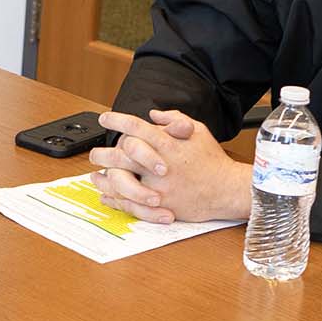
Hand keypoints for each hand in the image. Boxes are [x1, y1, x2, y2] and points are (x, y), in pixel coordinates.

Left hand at [87, 109, 252, 223]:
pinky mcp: (160, 206)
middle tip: (95, 153)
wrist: (227, 190)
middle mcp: (160, 165)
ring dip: (103, 178)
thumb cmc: (212, 161)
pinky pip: (129, 204)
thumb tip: (153, 114)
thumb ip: (174, 119)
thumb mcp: (198, 132)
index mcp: (168, 144)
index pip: (136, 127)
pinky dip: (114, 199)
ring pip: (120, 181)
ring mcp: (158, 187)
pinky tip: (106, 195)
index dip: (116, 120)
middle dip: (102, 153)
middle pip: (120, 156)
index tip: (104, 118)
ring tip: (95, 175)